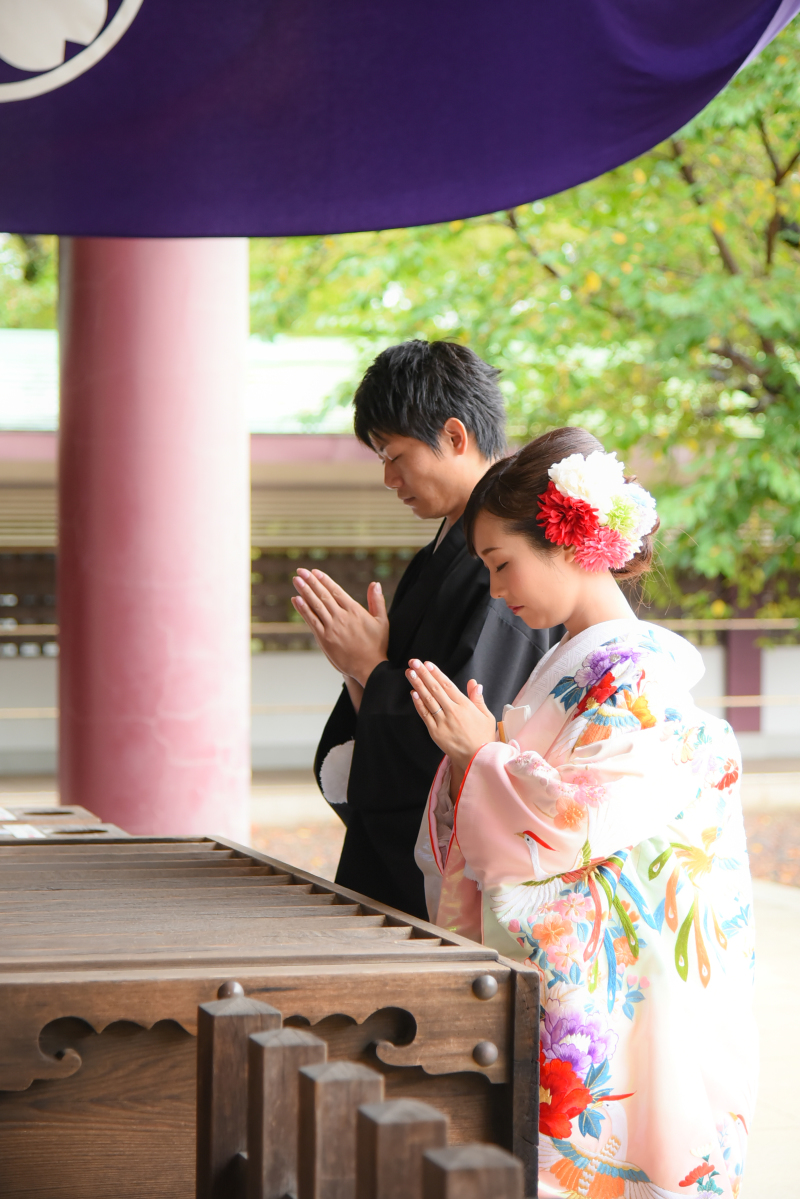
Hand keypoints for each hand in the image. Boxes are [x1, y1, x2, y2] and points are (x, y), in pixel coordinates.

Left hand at [291, 569, 388, 686]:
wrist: (369, 668)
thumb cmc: (377, 645)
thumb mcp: (382, 621)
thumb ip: (377, 601)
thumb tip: (375, 583)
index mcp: (355, 610)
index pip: (336, 591)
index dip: (324, 580)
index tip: (315, 572)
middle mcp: (342, 617)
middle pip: (323, 595)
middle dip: (311, 581)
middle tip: (301, 571)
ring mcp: (332, 628)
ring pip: (316, 606)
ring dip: (304, 592)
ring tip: (296, 580)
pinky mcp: (324, 639)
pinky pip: (311, 621)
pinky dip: (303, 610)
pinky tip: (296, 600)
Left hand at [405, 659, 496, 783]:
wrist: (477, 759)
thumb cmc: (484, 737)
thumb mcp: (487, 716)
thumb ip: (478, 699)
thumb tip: (474, 683)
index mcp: (465, 705)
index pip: (448, 685)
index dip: (436, 673)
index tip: (427, 664)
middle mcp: (453, 711)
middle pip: (435, 689)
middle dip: (423, 674)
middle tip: (413, 662)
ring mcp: (443, 722)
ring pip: (428, 700)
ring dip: (418, 685)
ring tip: (410, 673)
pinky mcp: (436, 732)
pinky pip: (425, 715)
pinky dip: (419, 704)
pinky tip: (413, 693)